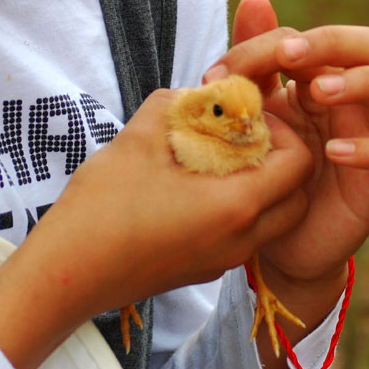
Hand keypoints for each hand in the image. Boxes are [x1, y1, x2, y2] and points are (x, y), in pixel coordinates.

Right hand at [0, 87, 313, 368]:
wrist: (68, 273)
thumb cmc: (103, 204)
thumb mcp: (139, 137)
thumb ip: (176, 103)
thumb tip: (197, 94)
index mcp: (236, 205)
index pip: (300, 164)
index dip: (285, 132)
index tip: (249, 117)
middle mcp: (241, 239)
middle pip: (297, 197)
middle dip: (283, 162)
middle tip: (245, 138)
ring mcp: (224, 260)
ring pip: (273, 221)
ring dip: (263, 187)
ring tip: (220, 160)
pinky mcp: (205, 270)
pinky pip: (244, 237)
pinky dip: (239, 209)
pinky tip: (195, 187)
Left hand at [203, 0, 368, 284]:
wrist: (272, 239)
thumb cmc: (265, 166)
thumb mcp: (251, 112)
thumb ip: (254, 60)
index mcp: (323, 76)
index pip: (315, 38)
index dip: (270, 45)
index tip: (221, 75)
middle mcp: (356, 100)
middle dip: (335, 42)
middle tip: (290, 58)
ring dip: (363, 82)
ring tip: (317, 94)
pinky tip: (331, 151)